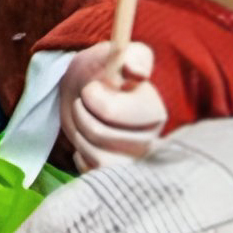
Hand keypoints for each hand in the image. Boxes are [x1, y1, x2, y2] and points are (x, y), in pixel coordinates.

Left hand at [57, 40, 166, 170]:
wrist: (90, 89)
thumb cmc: (107, 71)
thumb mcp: (120, 54)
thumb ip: (132, 56)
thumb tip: (134, 71)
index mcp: (153, 111)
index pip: (113, 112)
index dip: (93, 99)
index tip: (89, 89)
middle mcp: (150, 142)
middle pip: (100, 135)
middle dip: (81, 114)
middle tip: (81, 103)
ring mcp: (136, 163)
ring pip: (97, 159)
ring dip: (79, 135)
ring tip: (84, 121)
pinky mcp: (120, 178)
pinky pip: (93, 175)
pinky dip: (82, 156)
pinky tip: (88, 143)